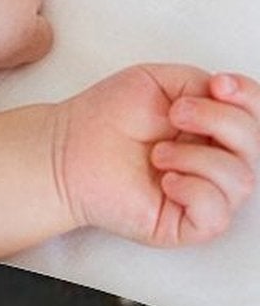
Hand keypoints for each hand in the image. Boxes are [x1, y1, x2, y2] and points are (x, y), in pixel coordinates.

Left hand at [54, 66, 259, 246]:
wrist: (65, 149)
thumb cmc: (105, 118)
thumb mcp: (159, 82)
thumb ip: (202, 83)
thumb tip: (229, 96)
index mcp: (214, 129)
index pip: (257, 117)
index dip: (249, 98)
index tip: (218, 85)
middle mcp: (215, 162)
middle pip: (256, 145)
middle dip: (220, 121)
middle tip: (175, 114)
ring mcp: (203, 194)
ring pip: (241, 180)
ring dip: (197, 158)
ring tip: (157, 153)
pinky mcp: (185, 224)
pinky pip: (217, 215)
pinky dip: (195, 191)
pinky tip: (165, 180)